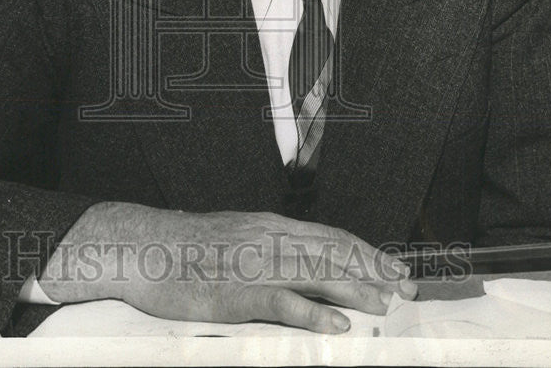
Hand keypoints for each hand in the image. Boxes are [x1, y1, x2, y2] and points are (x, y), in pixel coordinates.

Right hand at [36, 202, 415, 333]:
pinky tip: (337, 324)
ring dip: (355, 289)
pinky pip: (283, 301)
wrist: (144, 248)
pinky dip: (313, 312)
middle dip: (373, 270)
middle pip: (333, 252)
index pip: (331, 236)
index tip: (396, 268)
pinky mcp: (237, 291)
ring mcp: (255, 264)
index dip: (368, 252)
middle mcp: (270, 239)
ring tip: (384, 305)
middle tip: (406, 289)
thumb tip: (303, 264)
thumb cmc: (186, 247)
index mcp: (270, 226)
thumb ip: (268, 247)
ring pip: (316, 273)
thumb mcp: (235, 236)